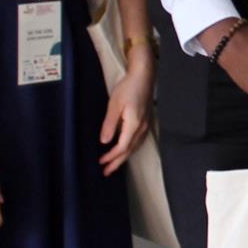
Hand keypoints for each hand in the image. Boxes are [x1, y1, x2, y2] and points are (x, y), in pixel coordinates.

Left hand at [98, 48, 154, 173]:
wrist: (144, 76)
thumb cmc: (129, 87)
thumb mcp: (115, 105)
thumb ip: (110, 124)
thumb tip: (104, 141)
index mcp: (134, 125)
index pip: (122, 147)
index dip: (111, 157)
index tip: (101, 163)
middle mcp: (142, 128)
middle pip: (129, 151)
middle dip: (117, 162)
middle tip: (107, 171)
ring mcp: (145, 125)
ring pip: (135, 147)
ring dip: (124, 157)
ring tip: (114, 164)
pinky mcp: (145, 122)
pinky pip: (138, 141)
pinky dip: (130, 149)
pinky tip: (125, 149)